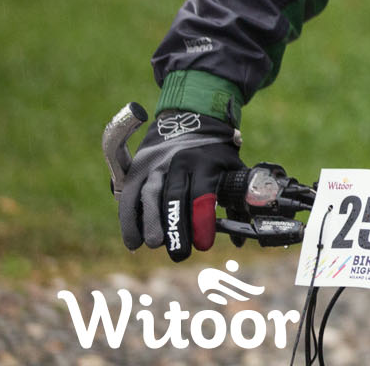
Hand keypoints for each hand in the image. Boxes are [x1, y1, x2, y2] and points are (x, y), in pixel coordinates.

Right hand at [116, 110, 243, 260]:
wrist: (191, 116)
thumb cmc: (216, 151)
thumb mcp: (232, 166)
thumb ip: (236, 200)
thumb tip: (240, 239)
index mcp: (206, 161)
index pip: (203, 193)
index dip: (203, 220)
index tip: (204, 244)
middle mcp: (179, 162)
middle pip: (174, 197)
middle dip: (176, 227)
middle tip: (180, 254)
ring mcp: (156, 165)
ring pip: (149, 195)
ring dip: (150, 222)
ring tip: (154, 244)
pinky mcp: (138, 169)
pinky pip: (130, 196)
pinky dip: (129, 219)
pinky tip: (133, 241)